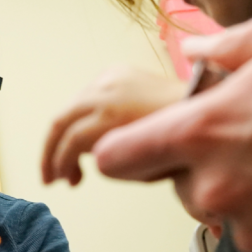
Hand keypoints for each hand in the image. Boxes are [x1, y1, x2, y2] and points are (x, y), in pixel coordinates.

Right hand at [42, 66, 185, 185]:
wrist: (201, 103)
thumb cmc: (181, 139)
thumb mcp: (142, 166)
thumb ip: (107, 160)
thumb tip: (89, 160)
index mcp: (112, 116)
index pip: (71, 141)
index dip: (59, 163)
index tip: (59, 181)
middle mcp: (106, 92)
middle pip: (61, 120)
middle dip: (50, 151)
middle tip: (50, 176)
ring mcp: (111, 77)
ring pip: (71, 108)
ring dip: (64, 135)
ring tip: (71, 164)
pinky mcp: (116, 71)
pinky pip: (88, 95)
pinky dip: (81, 117)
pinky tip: (87, 136)